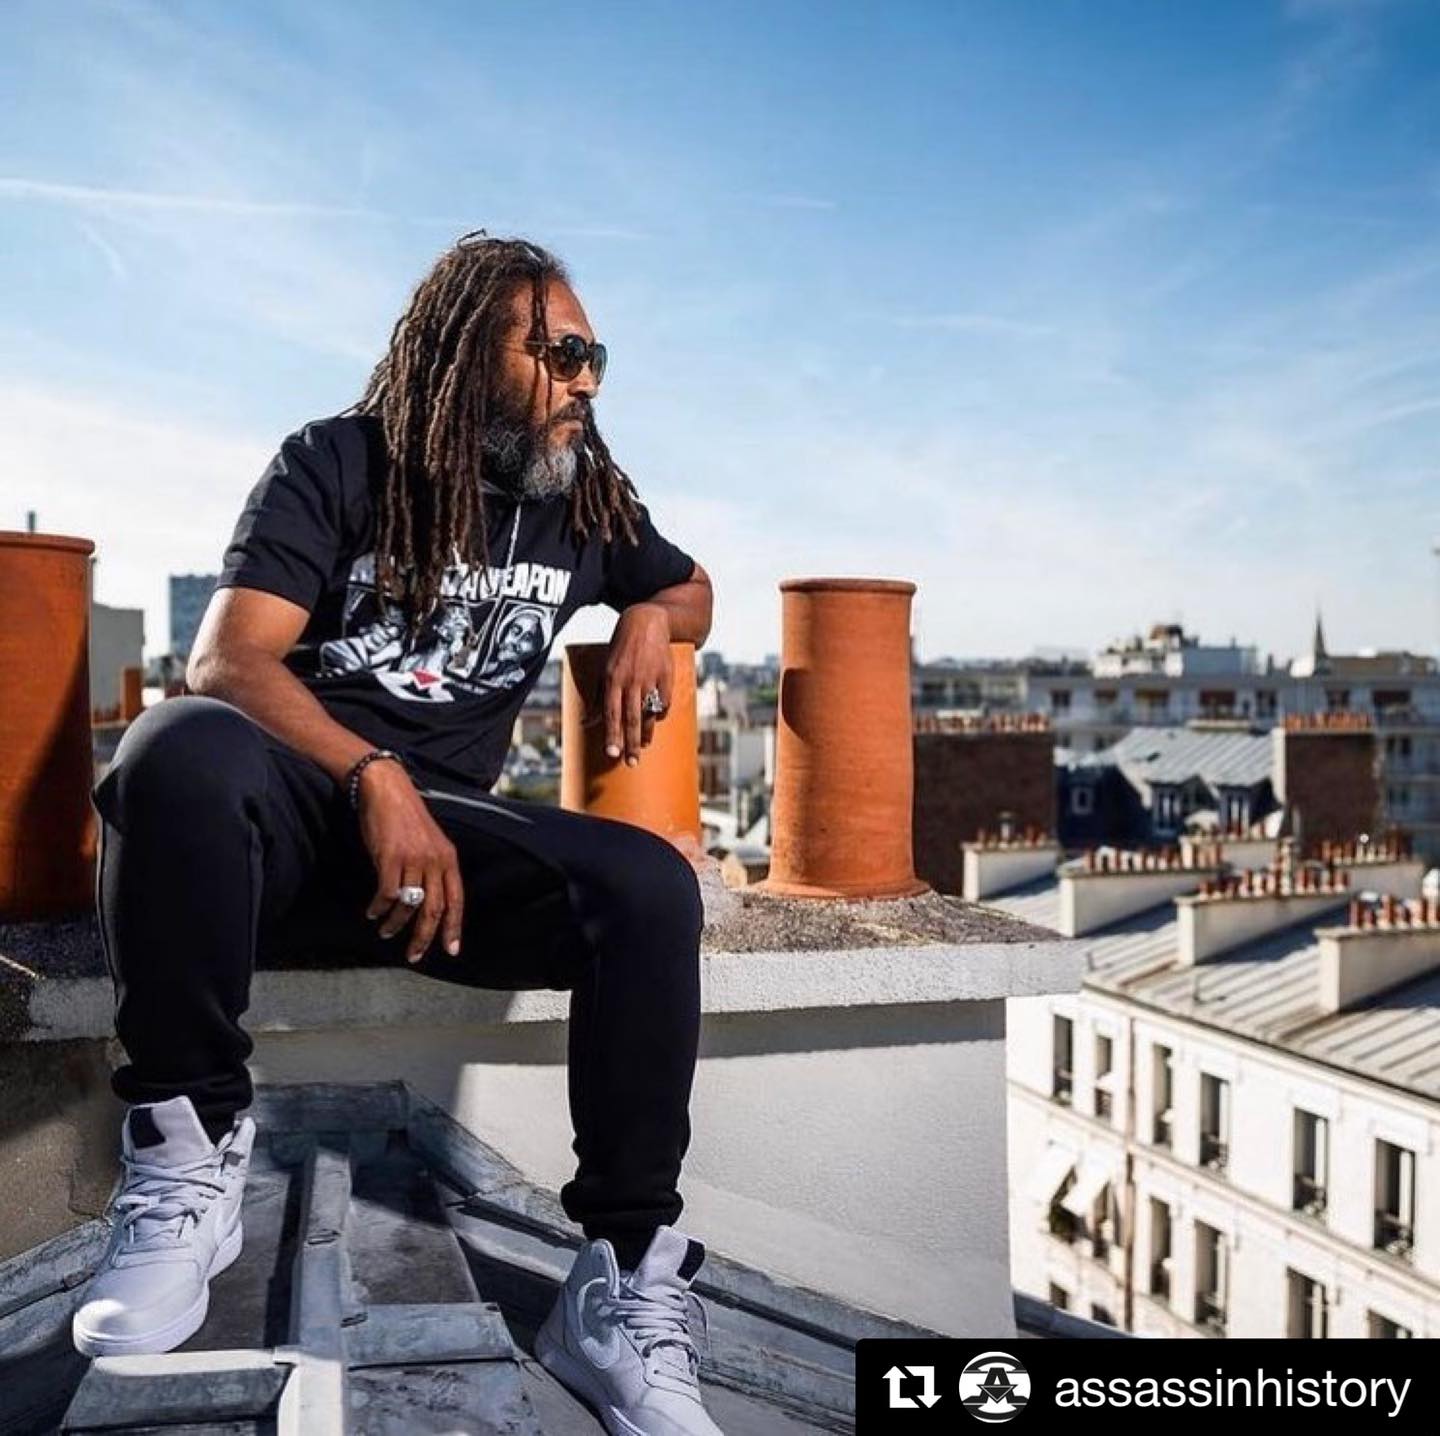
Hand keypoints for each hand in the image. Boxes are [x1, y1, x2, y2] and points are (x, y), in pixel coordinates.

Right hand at [355, 760, 464, 963]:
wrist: (387, 790)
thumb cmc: (406, 817)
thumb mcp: (430, 842)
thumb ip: (434, 868)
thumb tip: (429, 901)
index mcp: (449, 858)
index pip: (457, 900)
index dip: (454, 927)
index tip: (451, 949)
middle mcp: (435, 861)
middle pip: (434, 909)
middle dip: (424, 937)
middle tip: (414, 955)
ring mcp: (413, 859)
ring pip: (409, 905)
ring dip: (395, 924)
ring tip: (386, 931)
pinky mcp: (390, 858)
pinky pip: (387, 894)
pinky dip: (379, 908)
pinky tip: (373, 912)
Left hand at [597, 602, 672, 765]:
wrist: (646, 622)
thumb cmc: (621, 647)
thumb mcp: (605, 669)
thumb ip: (598, 696)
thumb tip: (586, 722)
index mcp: (613, 679)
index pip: (611, 713)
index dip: (612, 735)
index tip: (612, 754)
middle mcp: (631, 681)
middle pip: (631, 718)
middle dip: (630, 743)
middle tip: (631, 762)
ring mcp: (650, 679)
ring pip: (648, 713)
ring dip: (646, 733)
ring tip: (643, 747)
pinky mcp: (666, 676)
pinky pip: (664, 702)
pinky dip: (660, 714)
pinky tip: (656, 722)